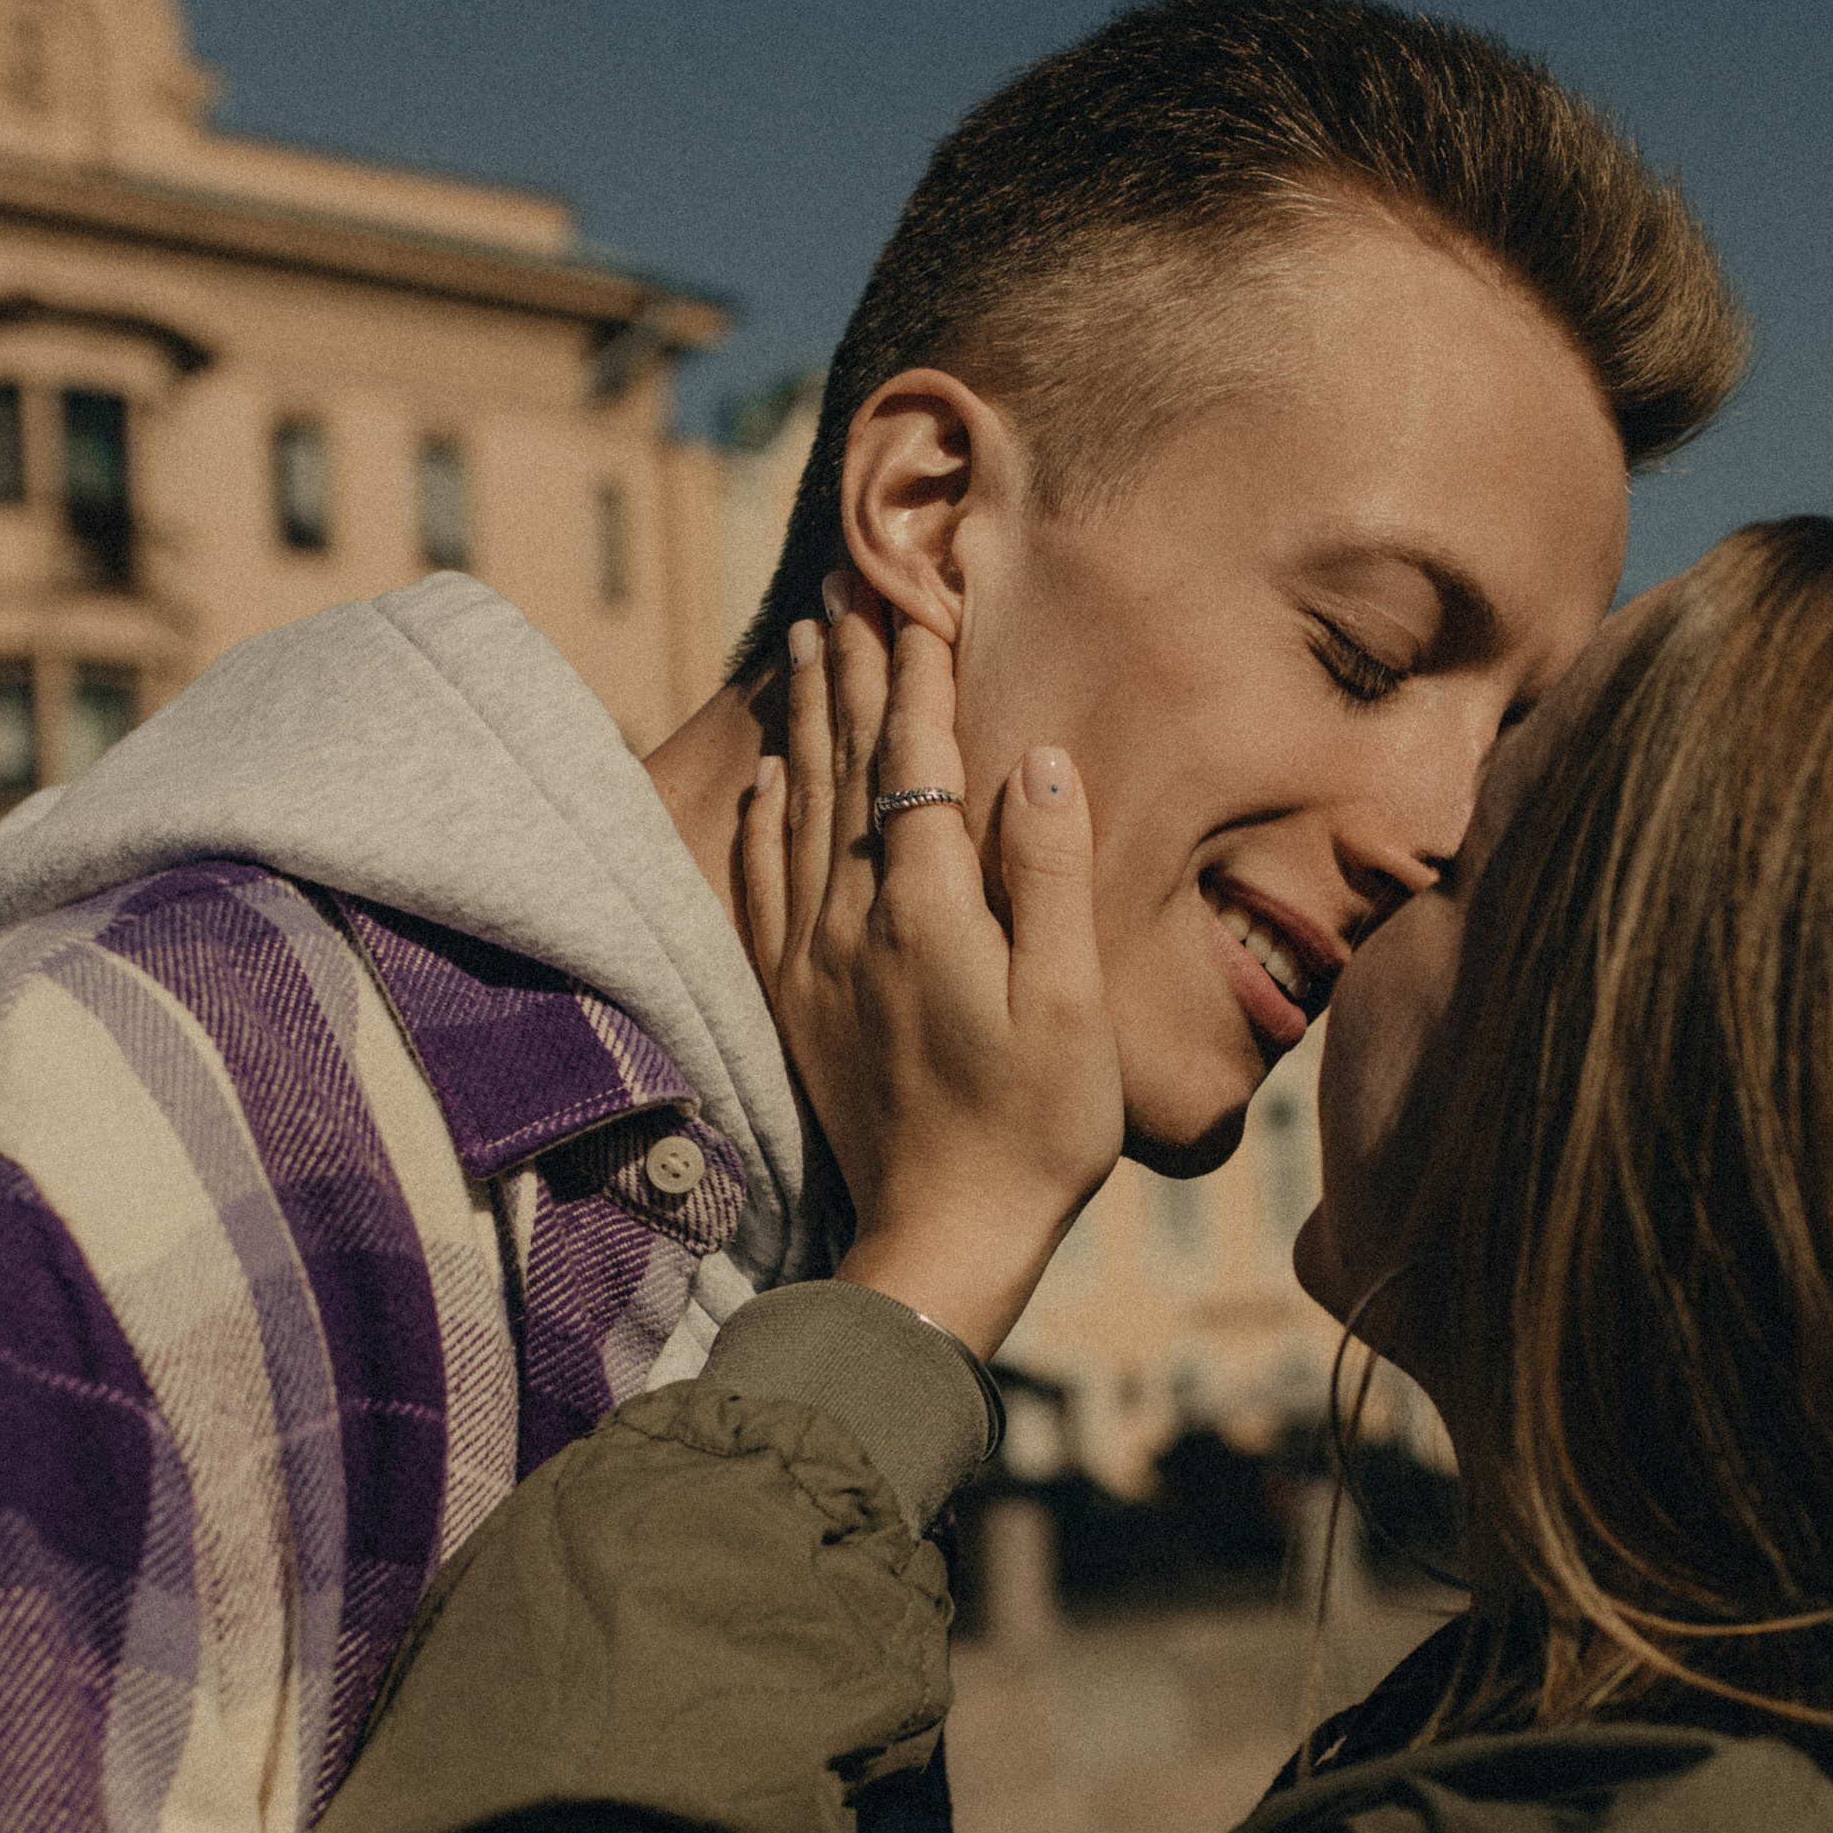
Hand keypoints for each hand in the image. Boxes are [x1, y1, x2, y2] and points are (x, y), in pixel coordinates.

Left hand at [739, 573, 1122, 1360]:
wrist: (945, 1241)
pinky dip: (762, 817)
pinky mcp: (794, 1002)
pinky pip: (761, 883)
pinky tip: (766, 782)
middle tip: (841, 592)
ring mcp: (813, 962)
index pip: (914, 760)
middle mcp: (852, 921)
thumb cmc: (1035, 1129)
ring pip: (795, 810)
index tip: (919, 599)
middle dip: (847, 673)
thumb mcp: (1071, 1003)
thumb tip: (1036, 757)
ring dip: (801, 723)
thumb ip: (1049, 873)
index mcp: (926, 909)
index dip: (919, 675)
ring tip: (804, 650)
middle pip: (842, 768)